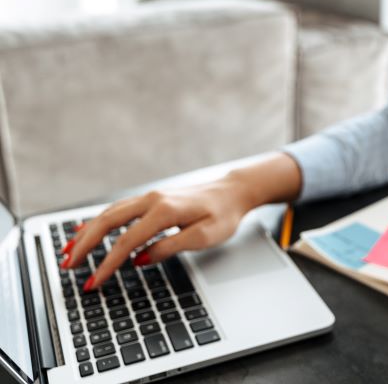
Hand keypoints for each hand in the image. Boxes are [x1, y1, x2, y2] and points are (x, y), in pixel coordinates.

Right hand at [62, 177, 255, 290]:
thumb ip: (171, 247)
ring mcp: (150, 197)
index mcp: (165, 210)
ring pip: (109, 214)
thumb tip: (139, 259)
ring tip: (68, 253)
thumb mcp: (205, 237)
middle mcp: (152, 200)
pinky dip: (99, 222)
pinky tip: (86, 231)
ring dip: (86, 233)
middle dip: (85, 246)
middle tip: (68, 267)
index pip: (127, 241)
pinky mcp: (152, 199)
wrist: (234, 191)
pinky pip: (118, 209)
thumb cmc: (224, 214)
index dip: (108, 264)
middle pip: (108, 222)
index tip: (94, 282)